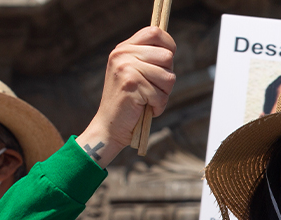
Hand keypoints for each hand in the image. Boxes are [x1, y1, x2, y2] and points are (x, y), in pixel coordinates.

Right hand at [78, 26, 176, 166]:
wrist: (109, 125)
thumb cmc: (129, 101)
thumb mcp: (135, 73)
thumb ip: (149, 59)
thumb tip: (171, 50)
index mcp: (124, 48)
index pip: (155, 32)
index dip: (169, 45)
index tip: (166, 62)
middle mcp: (122, 54)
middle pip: (167, 56)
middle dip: (167, 77)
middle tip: (154, 88)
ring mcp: (126, 68)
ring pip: (168, 77)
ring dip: (164, 94)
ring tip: (149, 100)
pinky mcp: (131, 84)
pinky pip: (161, 94)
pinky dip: (158, 106)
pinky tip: (146, 108)